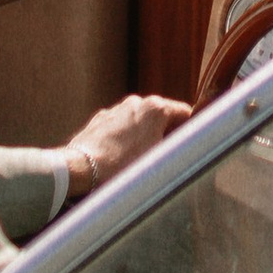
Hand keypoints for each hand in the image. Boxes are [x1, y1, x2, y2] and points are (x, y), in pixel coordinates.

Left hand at [63, 94, 187, 199]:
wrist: (80, 170)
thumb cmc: (121, 169)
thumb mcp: (160, 162)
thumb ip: (179, 149)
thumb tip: (192, 148)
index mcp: (156, 108)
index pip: (186, 113)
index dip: (192, 130)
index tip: (193, 146)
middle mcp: (136, 103)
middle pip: (162, 117)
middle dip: (166, 135)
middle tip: (166, 160)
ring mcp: (115, 110)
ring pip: (139, 123)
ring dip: (144, 138)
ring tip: (140, 164)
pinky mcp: (99, 121)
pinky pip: (120, 129)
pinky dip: (124, 141)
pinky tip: (121, 161)